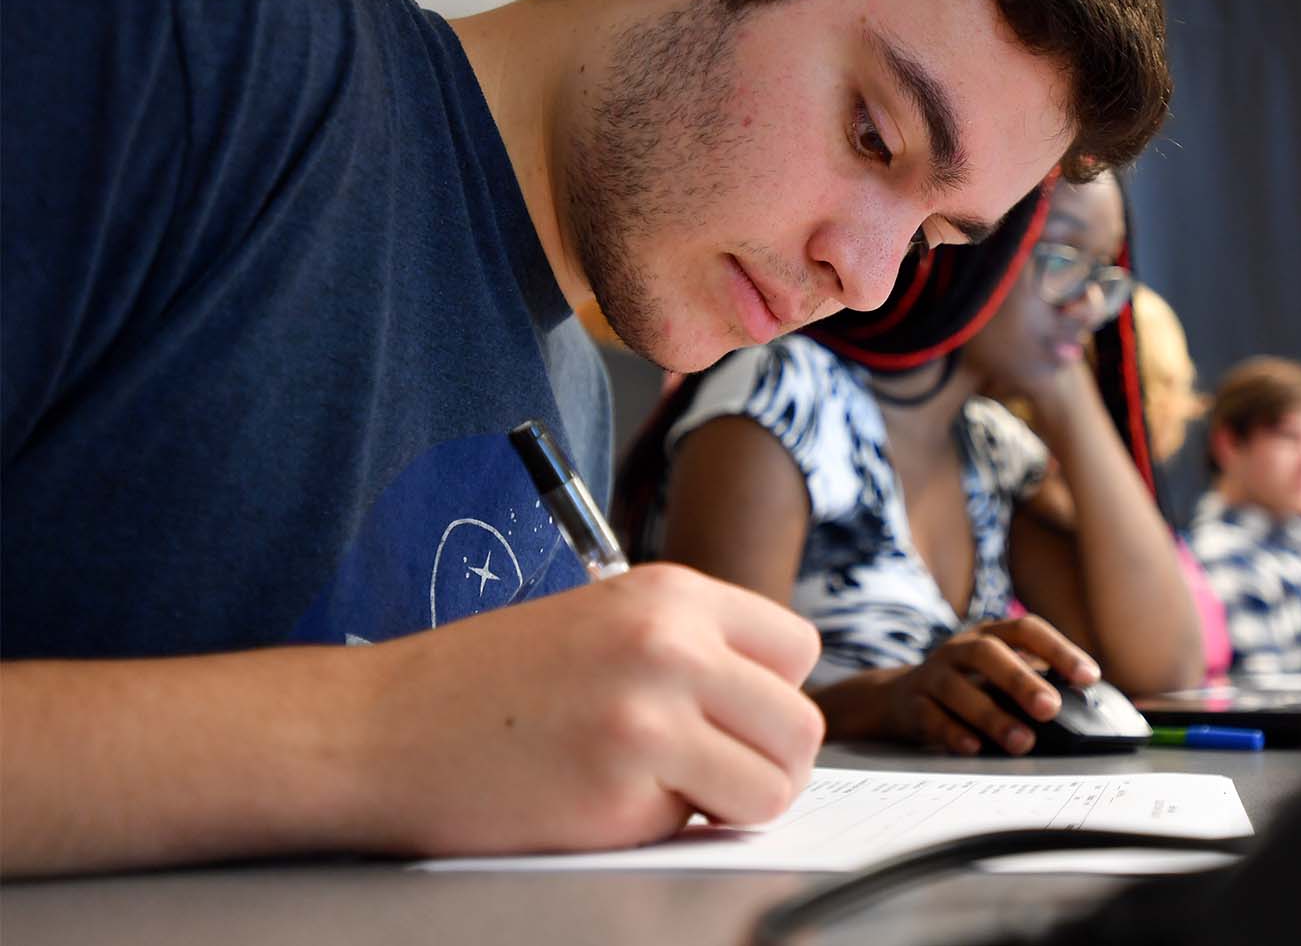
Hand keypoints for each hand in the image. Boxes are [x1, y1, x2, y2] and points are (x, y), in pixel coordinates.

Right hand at [356, 562, 823, 855]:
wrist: (377, 729)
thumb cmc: (484, 686)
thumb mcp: (601, 622)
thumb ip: (690, 646)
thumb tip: (773, 701)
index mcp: (670, 592)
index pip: (797, 647)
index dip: (767, 696)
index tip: (725, 720)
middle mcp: (671, 641)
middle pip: (802, 722)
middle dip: (764, 761)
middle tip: (703, 775)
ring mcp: (650, 711)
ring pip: (779, 781)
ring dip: (735, 801)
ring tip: (666, 791)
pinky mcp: (624, 784)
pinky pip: (713, 823)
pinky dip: (676, 829)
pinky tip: (611, 804)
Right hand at [882, 616, 1099, 755]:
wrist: (897, 698)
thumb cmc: (966, 686)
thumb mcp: (997, 675)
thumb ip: (1034, 683)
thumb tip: (1086, 706)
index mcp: (988, 635)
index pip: (1025, 630)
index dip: (1058, 649)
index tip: (1088, 676)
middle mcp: (958, 649)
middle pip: (988, 654)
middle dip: (1021, 681)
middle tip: (1051, 709)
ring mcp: (932, 675)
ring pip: (957, 688)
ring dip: (991, 715)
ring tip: (1022, 742)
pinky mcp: (912, 704)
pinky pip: (930, 717)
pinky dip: (952, 732)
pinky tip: (974, 747)